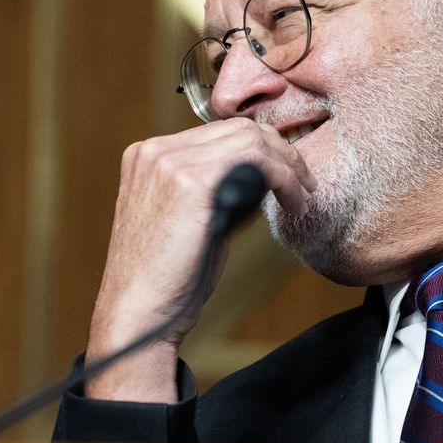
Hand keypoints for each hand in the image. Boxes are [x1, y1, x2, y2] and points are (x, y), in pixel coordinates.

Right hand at [83, 117, 315, 402]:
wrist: (139, 314)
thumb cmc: (164, 281)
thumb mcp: (184, 220)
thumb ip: (210, 189)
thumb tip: (258, 176)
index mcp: (146, 156)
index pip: (218, 132)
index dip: (259, 150)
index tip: (286, 175)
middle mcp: (153, 151)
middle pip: (236, 128)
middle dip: (279, 152)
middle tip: (303, 183)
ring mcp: (169, 161)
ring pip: (250, 139)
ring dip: (287, 165)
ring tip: (301, 195)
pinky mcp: (192, 180)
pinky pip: (256, 160)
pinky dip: (284, 178)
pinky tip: (293, 202)